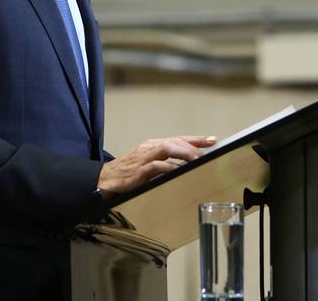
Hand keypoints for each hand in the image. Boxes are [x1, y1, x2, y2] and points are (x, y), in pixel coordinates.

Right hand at [98, 135, 216, 196]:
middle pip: (175, 141)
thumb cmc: (128, 172)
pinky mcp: (138, 171)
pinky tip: (177, 170)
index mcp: (153, 145)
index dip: (196, 139)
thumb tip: (185, 166)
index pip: (178, 138)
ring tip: (196, 159)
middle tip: (207, 153)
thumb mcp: (148, 163)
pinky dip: (168, 167)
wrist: (105, 179)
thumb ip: (164, 162)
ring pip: (167, 148)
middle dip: (193, 145)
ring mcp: (143, 158)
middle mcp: (149, 147)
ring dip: (184, 153)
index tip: (213, 140)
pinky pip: (155, 166)